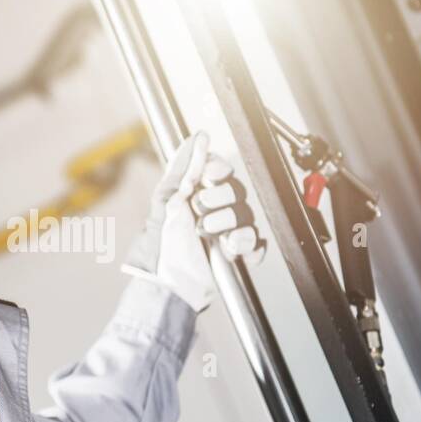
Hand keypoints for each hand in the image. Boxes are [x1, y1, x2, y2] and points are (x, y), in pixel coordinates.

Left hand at [121, 131, 265, 311]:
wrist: (170, 284)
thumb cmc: (163, 245)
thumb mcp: (168, 200)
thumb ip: (184, 167)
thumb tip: (199, 137)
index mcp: (196, 193)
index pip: (221, 170)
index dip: (219, 171)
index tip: (209, 177)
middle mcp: (214, 209)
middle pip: (237, 192)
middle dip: (219, 202)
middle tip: (200, 213)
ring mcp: (227, 230)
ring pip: (247, 216)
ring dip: (230, 225)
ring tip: (211, 236)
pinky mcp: (238, 252)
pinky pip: (257, 242)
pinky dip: (249, 246)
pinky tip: (233, 250)